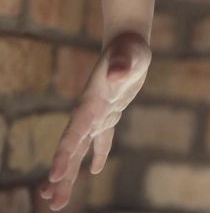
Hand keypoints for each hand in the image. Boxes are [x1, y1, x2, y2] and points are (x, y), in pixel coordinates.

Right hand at [39, 32, 151, 210]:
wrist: (129, 40)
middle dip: (62, 175)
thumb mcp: (130, 54)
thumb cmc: (130, 47)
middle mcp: (90, 110)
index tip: (55, 175)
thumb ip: (121, 64)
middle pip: (73, 147)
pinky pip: (102, 138)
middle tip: (52, 203)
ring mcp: (99, 112)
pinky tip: (95, 171)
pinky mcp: (111, 112)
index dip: (65, 152)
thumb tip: (116, 75)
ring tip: (57, 200)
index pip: (76, 130)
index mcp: (92, 101)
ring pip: (81, 148)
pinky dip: (98, 154)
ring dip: (70, 173)